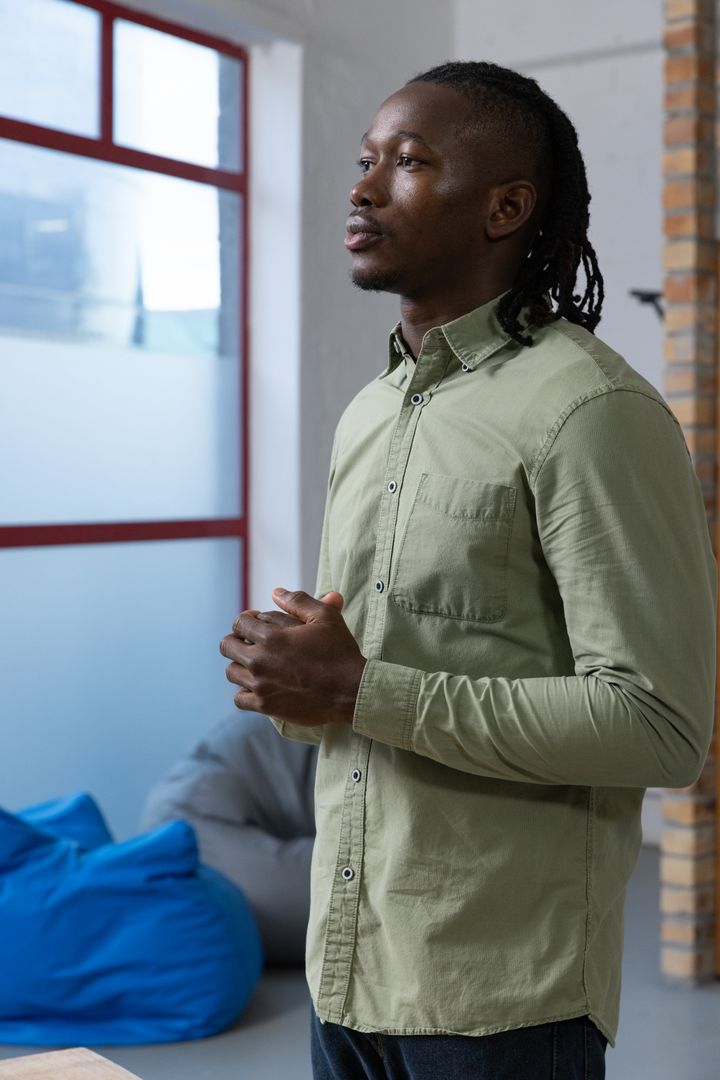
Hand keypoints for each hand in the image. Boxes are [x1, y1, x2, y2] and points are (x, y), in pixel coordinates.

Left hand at [219, 588, 365, 726]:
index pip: (239, 623)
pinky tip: (257, 686)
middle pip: (227, 646)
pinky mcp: (266, 706)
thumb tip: (275, 592)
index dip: (246, 620)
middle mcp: (260, 661)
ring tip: (256, 664)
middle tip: (252, 643)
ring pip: (231, 672)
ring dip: (241, 665)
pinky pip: (239, 699)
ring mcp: (261, 685)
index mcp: (272, 637)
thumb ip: (298, 601)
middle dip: (237, 640)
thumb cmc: (339, 652)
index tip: (255, 623)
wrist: (350, 691)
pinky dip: (244, 692)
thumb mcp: (324, 617)